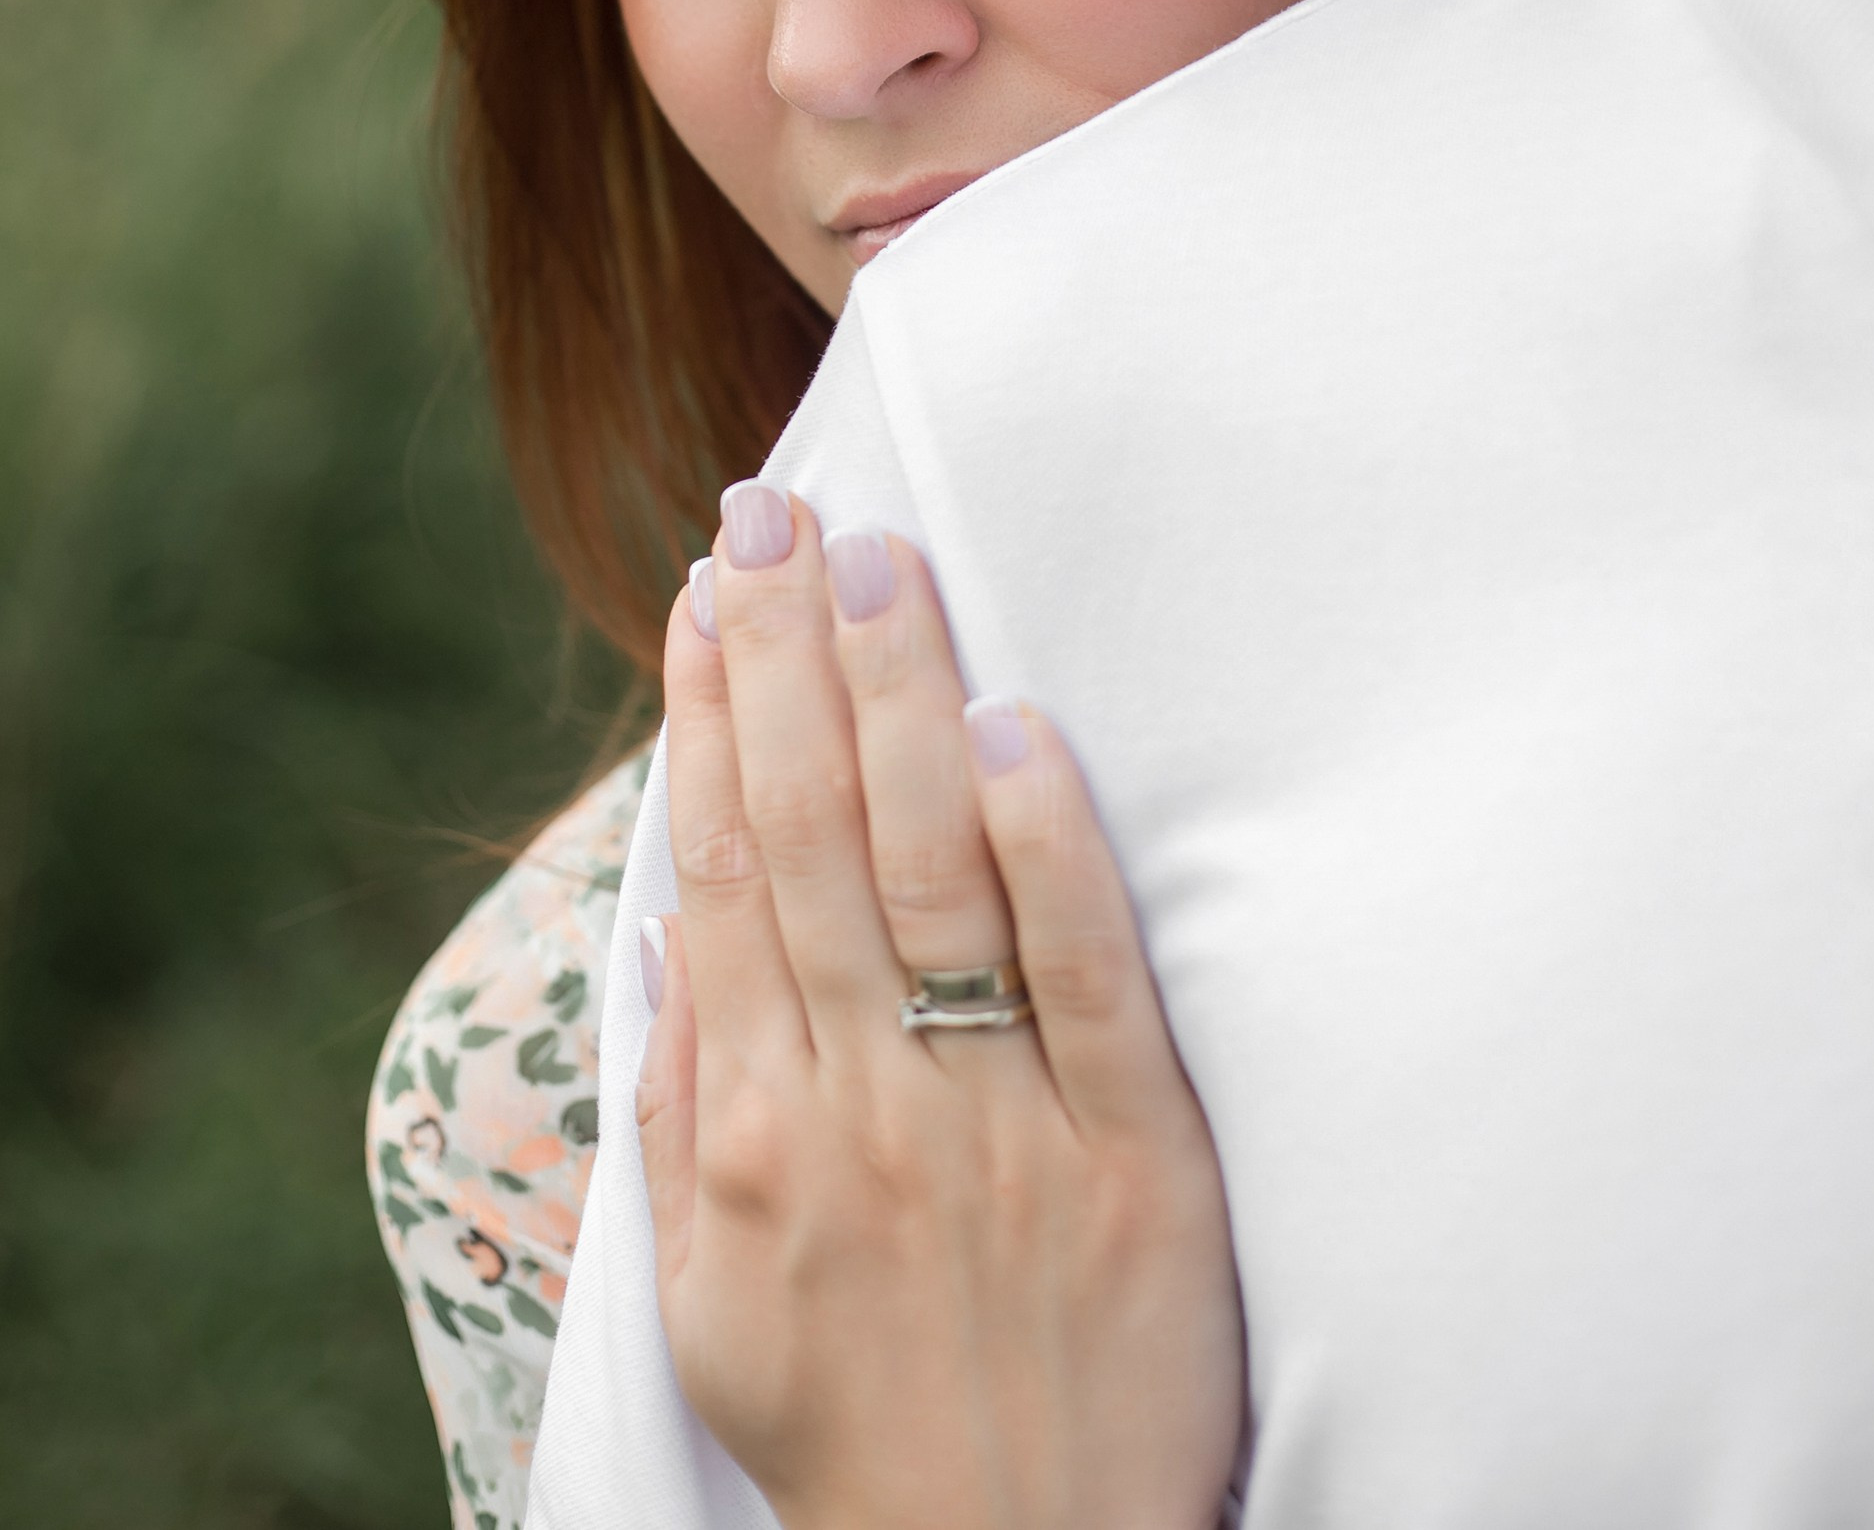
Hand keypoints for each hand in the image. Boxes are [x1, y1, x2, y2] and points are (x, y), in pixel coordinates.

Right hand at [639, 487, 1243, 1529]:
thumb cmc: (855, 1436)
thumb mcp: (711, 1297)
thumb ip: (681, 1108)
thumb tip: (667, 936)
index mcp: (750, 1134)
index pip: (721, 873)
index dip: (710, 716)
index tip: (707, 585)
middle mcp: (860, 1108)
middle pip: (816, 838)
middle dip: (788, 657)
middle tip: (778, 509)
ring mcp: (1000, 1126)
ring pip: (939, 873)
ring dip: (903, 704)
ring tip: (882, 563)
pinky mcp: (1135, 1161)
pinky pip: (1089, 978)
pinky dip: (1051, 850)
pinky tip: (1023, 734)